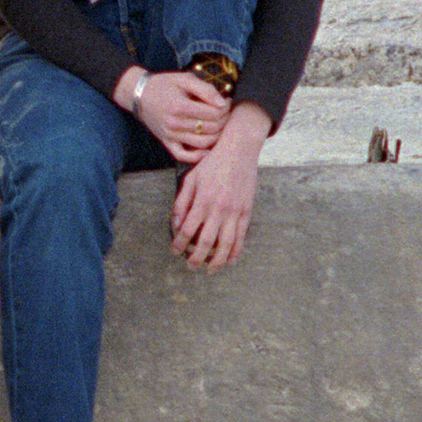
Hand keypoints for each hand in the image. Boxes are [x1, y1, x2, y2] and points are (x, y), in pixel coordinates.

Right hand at [134, 70, 230, 163]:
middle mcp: (174, 124)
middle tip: (224, 112)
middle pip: (211, 128)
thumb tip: (222, 103)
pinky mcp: (166, 142)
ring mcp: (170, 135)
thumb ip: (205, 89)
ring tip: (218, 124)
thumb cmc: (164, 85)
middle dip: (223, 120)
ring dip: (217, 136)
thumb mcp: (185, 79)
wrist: (140, 94)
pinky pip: (183, 156)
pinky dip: (197, 156)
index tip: (225, 101)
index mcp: (180, 106)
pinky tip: (207, 149)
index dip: (225, 107)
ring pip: (202, 143)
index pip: (213, 113)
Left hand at [171, 102, 270, 269]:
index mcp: (202, 200)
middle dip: (196, 258)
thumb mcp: (190, 179)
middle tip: (190, 266)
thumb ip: (181, 202)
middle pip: (206, 242)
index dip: (179, 244)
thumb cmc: (212, 164)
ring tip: (210, 269)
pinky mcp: (246, 212)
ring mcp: (235, 212)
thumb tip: (176, 224)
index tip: (175, 251)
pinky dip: (236, 251)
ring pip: (226, 244)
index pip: (187, 230)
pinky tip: (229, 260)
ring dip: (217, 261)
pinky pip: (241, 237)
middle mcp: (219, 209)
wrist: (239, 151)